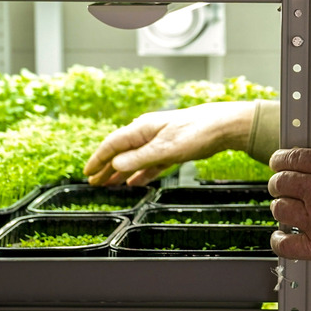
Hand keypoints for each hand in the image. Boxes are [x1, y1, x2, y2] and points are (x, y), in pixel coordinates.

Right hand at [83, 101, 258, 185]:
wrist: (222, 126)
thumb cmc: (195, 132)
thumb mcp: (165, 148)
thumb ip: (139, 158)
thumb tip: (115, 164)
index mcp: (141, 129)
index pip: (112, 145)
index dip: (98, 159)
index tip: (87, 173)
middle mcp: (147, 134)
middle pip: (120, 152)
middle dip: (105, 167)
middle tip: (93, 182)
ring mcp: (158, 141)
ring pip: (133, 159)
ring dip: (120, 172)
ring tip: (108, 184)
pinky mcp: (170, 150)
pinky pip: (149, 164)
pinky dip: (139, 173)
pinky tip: (133, 182)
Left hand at [268, 148, 310, 284]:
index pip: (294, 157)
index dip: (280, 160)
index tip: (277, 163)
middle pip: (281, 182)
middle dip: (278, 184)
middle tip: (281, 189)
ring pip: (279, 209)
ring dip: (280, 209)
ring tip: (289, 212)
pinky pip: (283, 243)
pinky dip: (278, 240)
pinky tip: (284, 237)